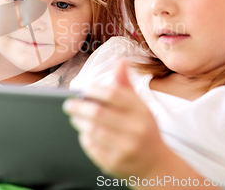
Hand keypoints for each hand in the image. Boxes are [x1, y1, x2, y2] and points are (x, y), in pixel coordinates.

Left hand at [63, 59, 167, 178]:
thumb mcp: (140, 106)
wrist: (156, 164)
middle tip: (69, 104)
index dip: (95, 90)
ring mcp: (126, 148)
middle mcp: (136, 129)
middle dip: (79, 107)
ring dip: (79, 122)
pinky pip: (92, 148)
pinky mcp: (116, 163)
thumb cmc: (143, 128)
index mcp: (141, 111)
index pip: (114, 94)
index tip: (85, 89)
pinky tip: (84, 133)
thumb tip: (121, 61)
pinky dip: (85, 139)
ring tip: (75, 117)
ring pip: (93, 131)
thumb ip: (126, 85)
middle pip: (99, 113)